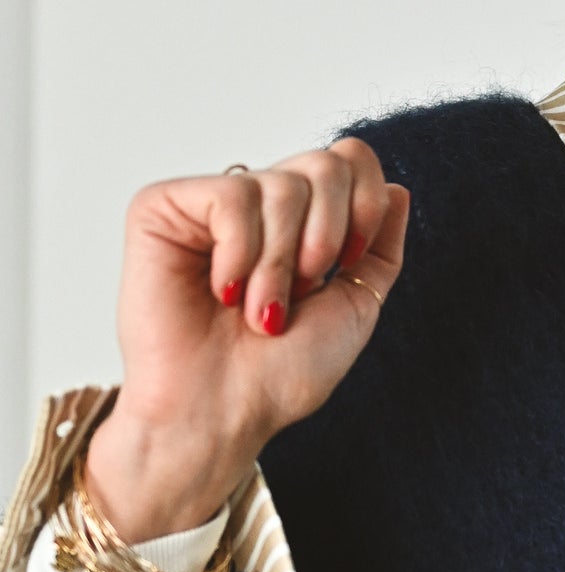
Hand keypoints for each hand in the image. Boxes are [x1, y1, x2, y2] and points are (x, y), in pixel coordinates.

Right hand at [82, 140, 409, 541]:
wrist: (224, 413)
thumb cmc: (281, 373)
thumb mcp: (356, 305)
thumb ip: (380, 248)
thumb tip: (397, 188)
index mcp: (299, 222)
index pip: (349, 159)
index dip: (364, 206)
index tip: (345, 267)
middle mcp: (256, 204)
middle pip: (326, 162)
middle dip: (329, 238)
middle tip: (301, 291)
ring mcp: (208, 203)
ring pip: (283, 184)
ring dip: (282, 266)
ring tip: (257, 311)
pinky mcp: (161, 207)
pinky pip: (232, 196)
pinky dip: (241, 254)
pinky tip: (222, 291)